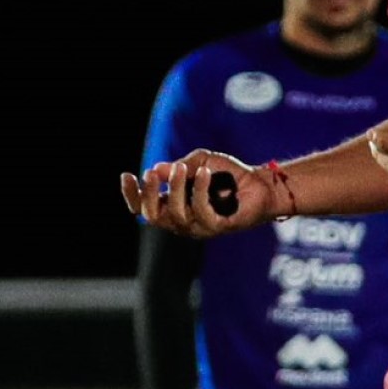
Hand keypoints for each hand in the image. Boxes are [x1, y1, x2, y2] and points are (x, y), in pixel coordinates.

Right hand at [120, 150, 282, 238]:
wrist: (260, 184)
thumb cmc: (228, 174)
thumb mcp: (200, 161)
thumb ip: (180, 166)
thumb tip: (158, 169)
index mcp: (172, 206)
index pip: (143, 207)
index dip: (131, 195)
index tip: (127, 175)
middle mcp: (181, 221)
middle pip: (153, 216)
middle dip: (149, 194)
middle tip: (152, 174)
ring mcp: (198, 227)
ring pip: (175, 214)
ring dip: (175, 189)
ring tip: (180, 168)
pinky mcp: (216, 227)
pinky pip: (201, 210)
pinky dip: (199, 189)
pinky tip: (204, 173)